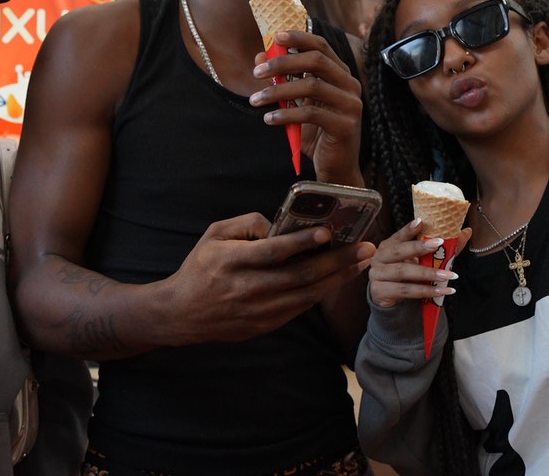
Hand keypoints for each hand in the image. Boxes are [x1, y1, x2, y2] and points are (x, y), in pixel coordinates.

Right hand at [162, 213, 374, 344]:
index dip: (302, 242)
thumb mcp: (214, 234)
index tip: (328, 232)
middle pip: (301, 275)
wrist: (182, 313)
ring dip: (338, 278)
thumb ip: (246, 223)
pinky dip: (322, 292)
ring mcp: (259, 310)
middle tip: (365, 248)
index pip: (274, 252)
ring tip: (361, 263)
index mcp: (232, 261)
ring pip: (307, 294)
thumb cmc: (201, 267)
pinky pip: (300, 307)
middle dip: (338, 261)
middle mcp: (248, 288)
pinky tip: (338, 279)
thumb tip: (279, 223)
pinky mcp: (265, 324)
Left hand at [250, 29, 362, 184]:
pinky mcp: (345, 126)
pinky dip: (286, 115)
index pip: (322, 47)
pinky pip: (311, 113)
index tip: (275, 36)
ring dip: (278, 92)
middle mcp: (350, 86)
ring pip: (312, 86)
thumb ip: (283, 80)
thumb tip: (260, 56)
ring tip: (255, 100)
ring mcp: (351, 105)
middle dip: (283, 63)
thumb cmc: (316, 133)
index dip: (299, 38)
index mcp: (340, 75)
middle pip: (317, 61)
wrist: (336, 168)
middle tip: (257, 73)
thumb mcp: (297, 103)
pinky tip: (269, 120)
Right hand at [367, 219, 466, 308]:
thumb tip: (466, 232)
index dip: (408, 229)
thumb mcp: (422, 261)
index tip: (421, 222)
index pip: (399, 236)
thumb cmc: (407, 275)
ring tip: (448, 275)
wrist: (391, 299)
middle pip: (398, 251)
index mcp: (388, 246)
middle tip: (439, 244)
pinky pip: (406, 291)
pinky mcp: (380, 292)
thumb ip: (442, 248)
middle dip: (418, 247)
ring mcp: (377, 275)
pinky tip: (442, 291)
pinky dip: (426, 291)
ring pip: (403, 272)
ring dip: (427, 273)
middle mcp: (379, 258)